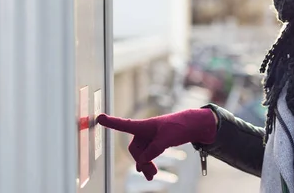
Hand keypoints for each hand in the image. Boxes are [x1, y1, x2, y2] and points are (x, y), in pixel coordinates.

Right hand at [97, 108, 216, 179]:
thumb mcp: (167, 138)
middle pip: (135, 149)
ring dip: (145, 164)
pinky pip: (147, 154)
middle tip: (151, 173)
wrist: (194, 126)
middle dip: (141, 161)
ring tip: (152, 175)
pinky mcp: (156, 142)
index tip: (99, 118)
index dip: (112, 123)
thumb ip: (154, 149)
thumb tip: (142, 161)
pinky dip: (148, 163)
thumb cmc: (180, 126)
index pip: (124, 125)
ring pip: (141, 154)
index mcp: (145, 125)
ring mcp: (150, 137)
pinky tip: (148, 172)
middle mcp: (145, 131)